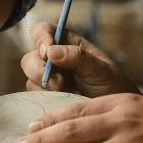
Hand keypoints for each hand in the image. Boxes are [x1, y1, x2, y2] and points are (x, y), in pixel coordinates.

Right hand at [21, 26, 141, 96]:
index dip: (41, 38)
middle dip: (39, 70)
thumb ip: (79, 57)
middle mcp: (54, 59)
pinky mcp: (46, 96)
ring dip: (45, 86)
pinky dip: (46, 99)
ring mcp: (48, 78)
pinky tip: (64, 100)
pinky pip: (35, 96)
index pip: (44, 30)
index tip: (47, 52)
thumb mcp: (101, 68)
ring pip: (30, 78)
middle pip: (30, 57)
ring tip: (68, 93)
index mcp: (67, 43)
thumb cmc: (112, 84)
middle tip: (59, 84)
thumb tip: (51, 51)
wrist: (112, 111)